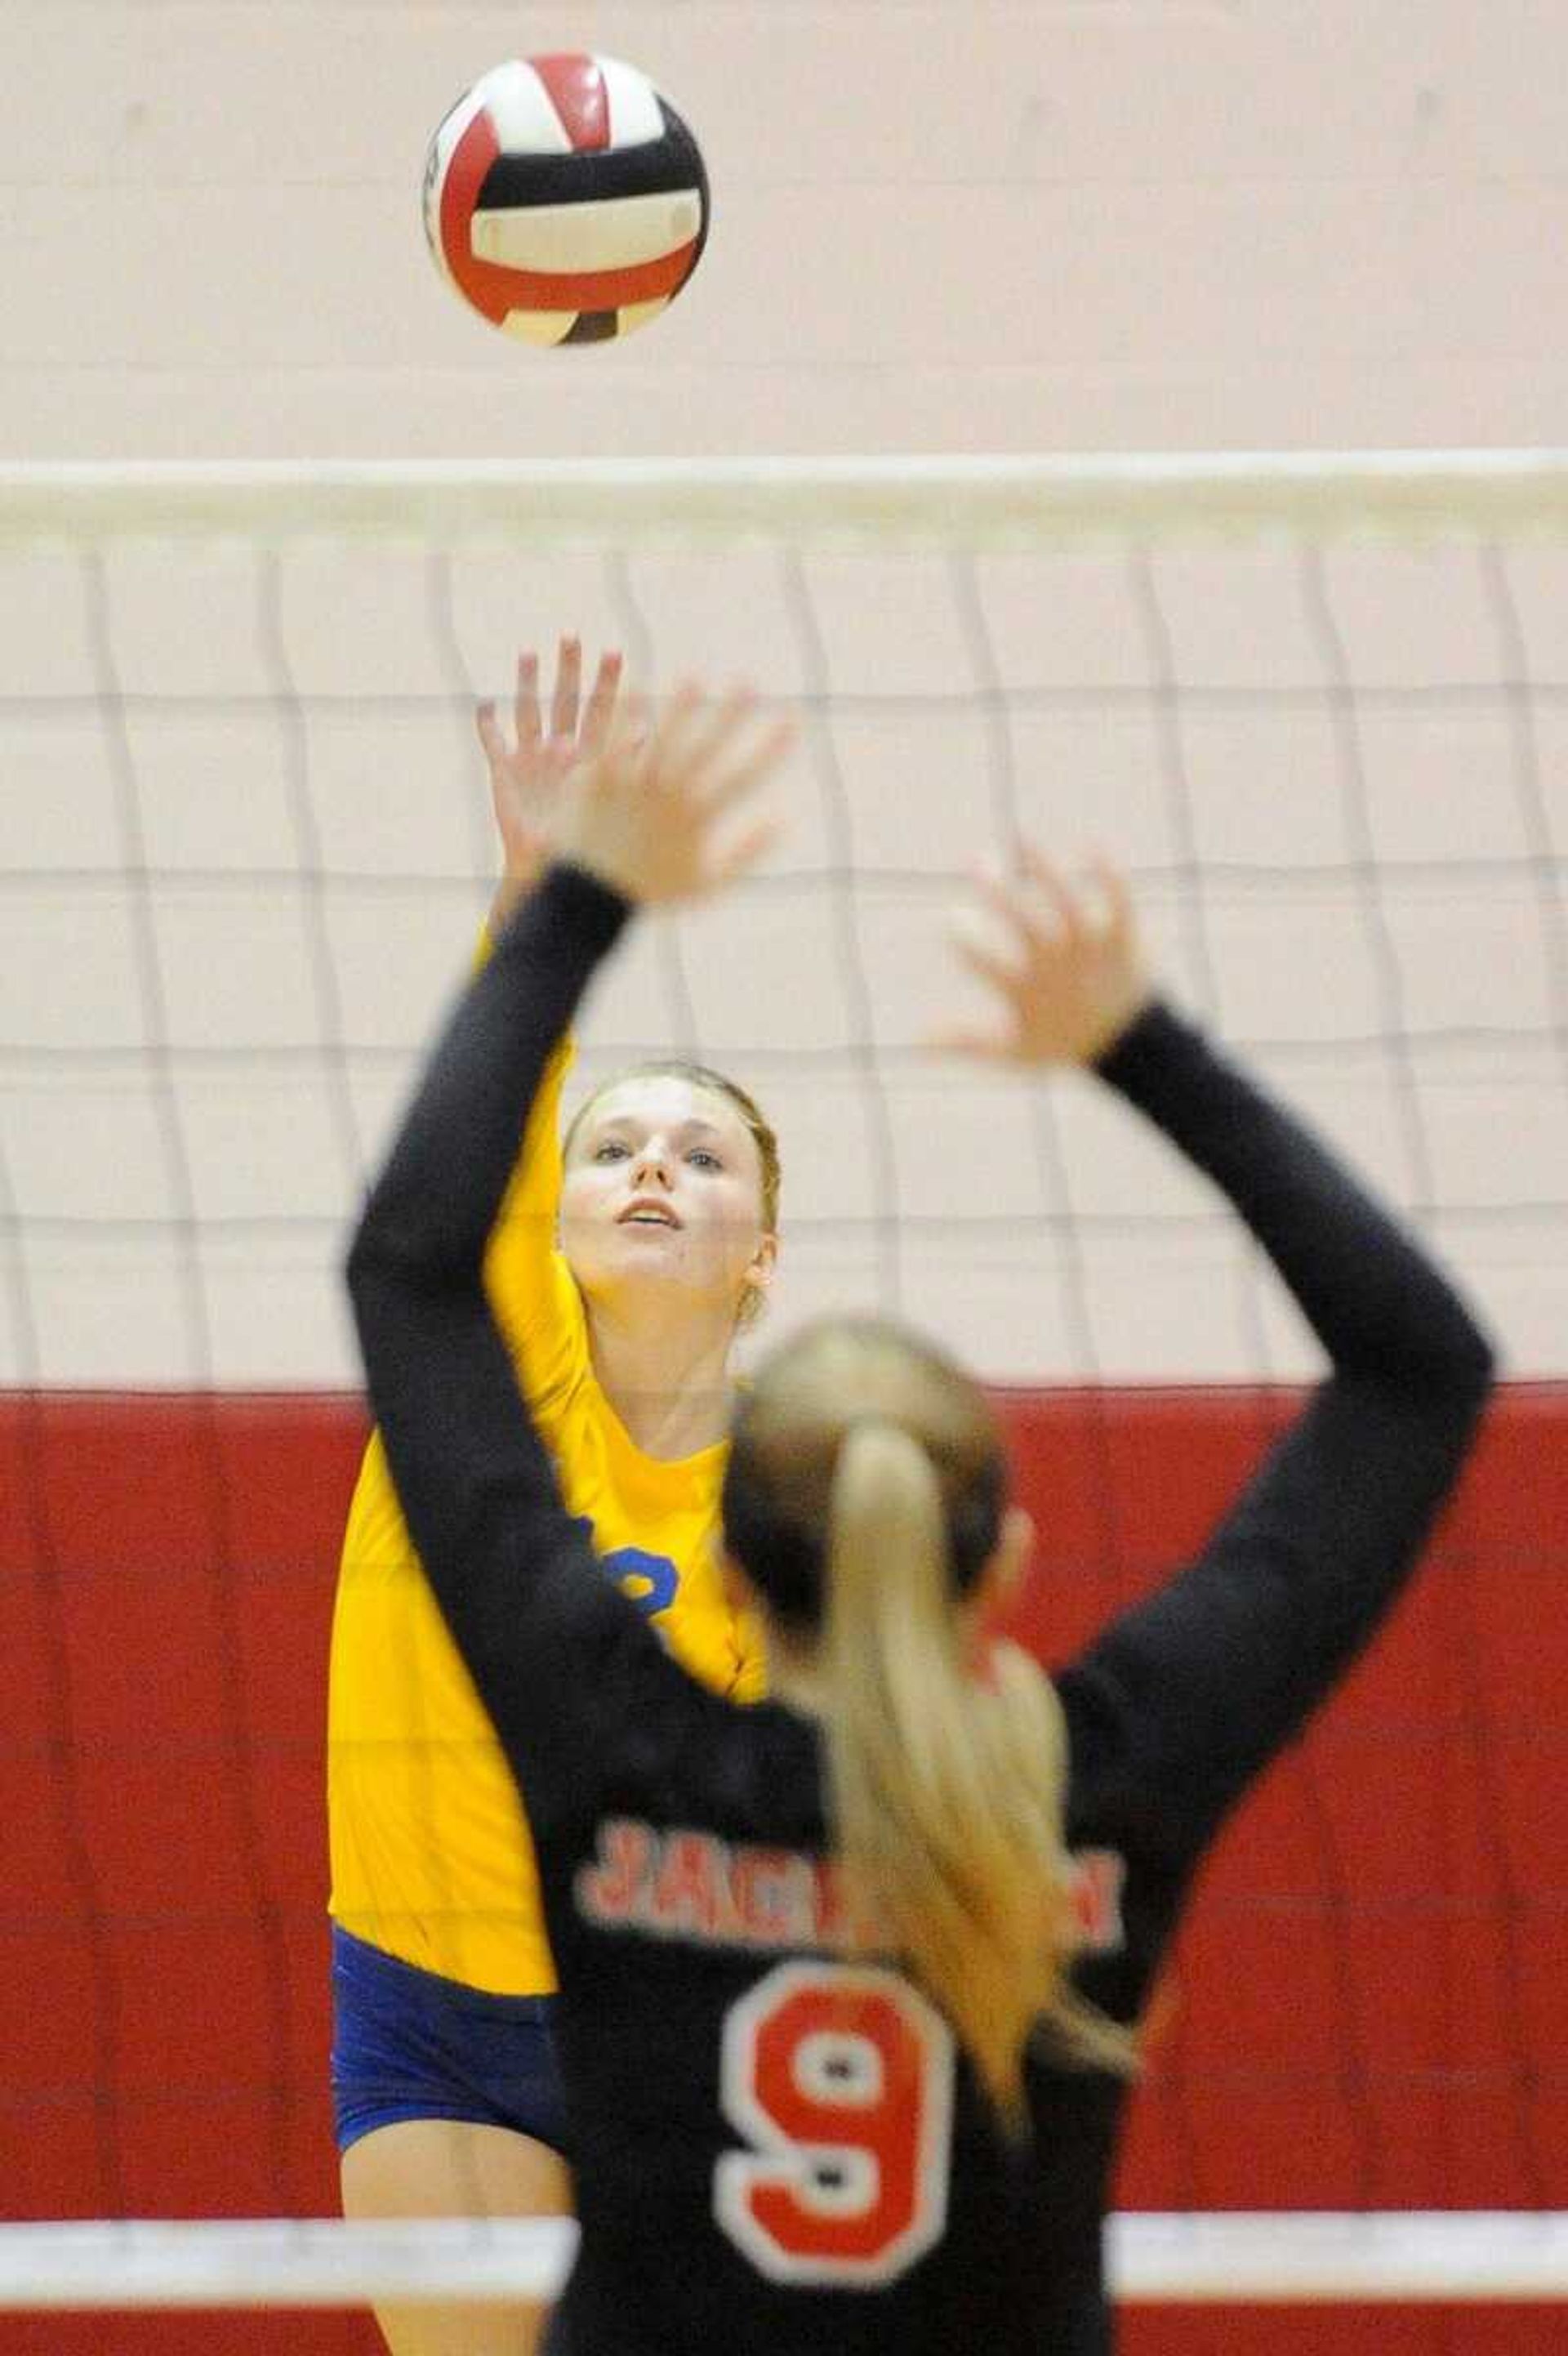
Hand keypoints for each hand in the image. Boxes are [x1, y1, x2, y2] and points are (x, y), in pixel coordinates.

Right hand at [476, 635, 623, 928]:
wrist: (551, 869)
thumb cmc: (586, 841)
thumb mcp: (607, 799)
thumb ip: (622, 763)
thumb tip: (644, 731)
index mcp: (590, 755)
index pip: (602, 709)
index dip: (608, 682)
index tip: (616, 651)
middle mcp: (561, 749)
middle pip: (565, 700)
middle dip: (568, 669)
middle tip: (572, 635)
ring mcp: (531, 758)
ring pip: (529, 711)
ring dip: (528, 683)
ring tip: (529, 651)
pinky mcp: (504, 773)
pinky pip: (493, 743)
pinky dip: (487, 725)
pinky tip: (486, 705)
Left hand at [553, 681, 792, 907]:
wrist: (588, 900)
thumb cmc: (652, 892)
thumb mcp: (708, 883)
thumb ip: (748, 852)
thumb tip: (784, 821)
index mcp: (697, 820)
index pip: (744, 777)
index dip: (770, 748)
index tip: (792, 720)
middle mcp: (668, 799)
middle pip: (706, 748)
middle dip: (731, 714)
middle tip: (748, 682)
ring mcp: (632, 788)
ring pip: (662, 738)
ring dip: (680, 708)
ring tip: (694, 678)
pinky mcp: (598, 782)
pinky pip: (614, 741)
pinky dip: (626, 714)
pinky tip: (635, 686)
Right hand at [936, 847, 1151, 1067]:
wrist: (1131, 1046)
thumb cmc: (1062, 1042)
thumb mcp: (1012, 1052)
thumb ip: (965, 1043)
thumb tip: (915, 1041)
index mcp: (1027, 989)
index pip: (987, 962)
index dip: (965, 938)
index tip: (952, 921)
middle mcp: (1058, 964)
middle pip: (1023, 920)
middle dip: (995, 890)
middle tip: (975, 860)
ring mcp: (1090, 948)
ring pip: (1067, 900)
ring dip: (1045, 868)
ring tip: (1024, 840)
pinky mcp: (1121, 937)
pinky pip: (1118, 899)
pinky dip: (1107, 873)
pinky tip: (1089, 846)